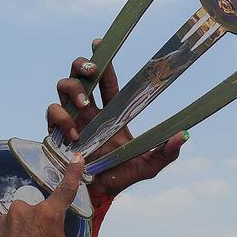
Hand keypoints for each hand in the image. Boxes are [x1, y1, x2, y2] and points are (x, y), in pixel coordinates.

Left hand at [0, 155, 85, 236]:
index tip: (77, 158)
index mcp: (48, 216)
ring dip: (21, 236)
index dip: (73, 173)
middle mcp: (23, 213)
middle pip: (34, 212)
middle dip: (37, 224)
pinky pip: (1, 236)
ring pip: (15, 223)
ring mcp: (2, 224)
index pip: (65, 189)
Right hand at [47, 39, 186, 203]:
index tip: (101, 41)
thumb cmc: (123, 176)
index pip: (106, 80)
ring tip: (84, 105)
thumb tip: (184, 136)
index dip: (104, 60)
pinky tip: (73, 134)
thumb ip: (167, 152)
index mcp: (111, 112)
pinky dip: (61, 117)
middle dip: (81, 65)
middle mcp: (89, 111)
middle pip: (78, 75)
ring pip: (62, 88)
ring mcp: (71, 119)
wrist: (99, 195)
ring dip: (72, 90)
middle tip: (91, 70)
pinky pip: (52, 113)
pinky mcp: (57, 132)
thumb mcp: (149, 166)